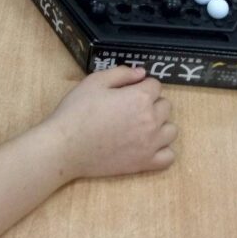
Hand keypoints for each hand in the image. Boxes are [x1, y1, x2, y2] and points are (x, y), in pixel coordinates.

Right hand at [40, 65, 176, 180]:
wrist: (65, 147)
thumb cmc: (77, 111)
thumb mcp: (94, 82)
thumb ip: (121, 74)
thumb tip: (141, 73)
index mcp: (140, 98)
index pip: (155, 85)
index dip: (141, 85)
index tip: (128, 91)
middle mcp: (151, 120)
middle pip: (165, 106)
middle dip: (151, 103)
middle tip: (130, 108)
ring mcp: (150, 144)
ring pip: (171, 130)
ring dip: (160, 125)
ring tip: (140, 127)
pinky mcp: (145, 164)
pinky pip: (169, 157)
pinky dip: (162, 150)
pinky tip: (146, 146)